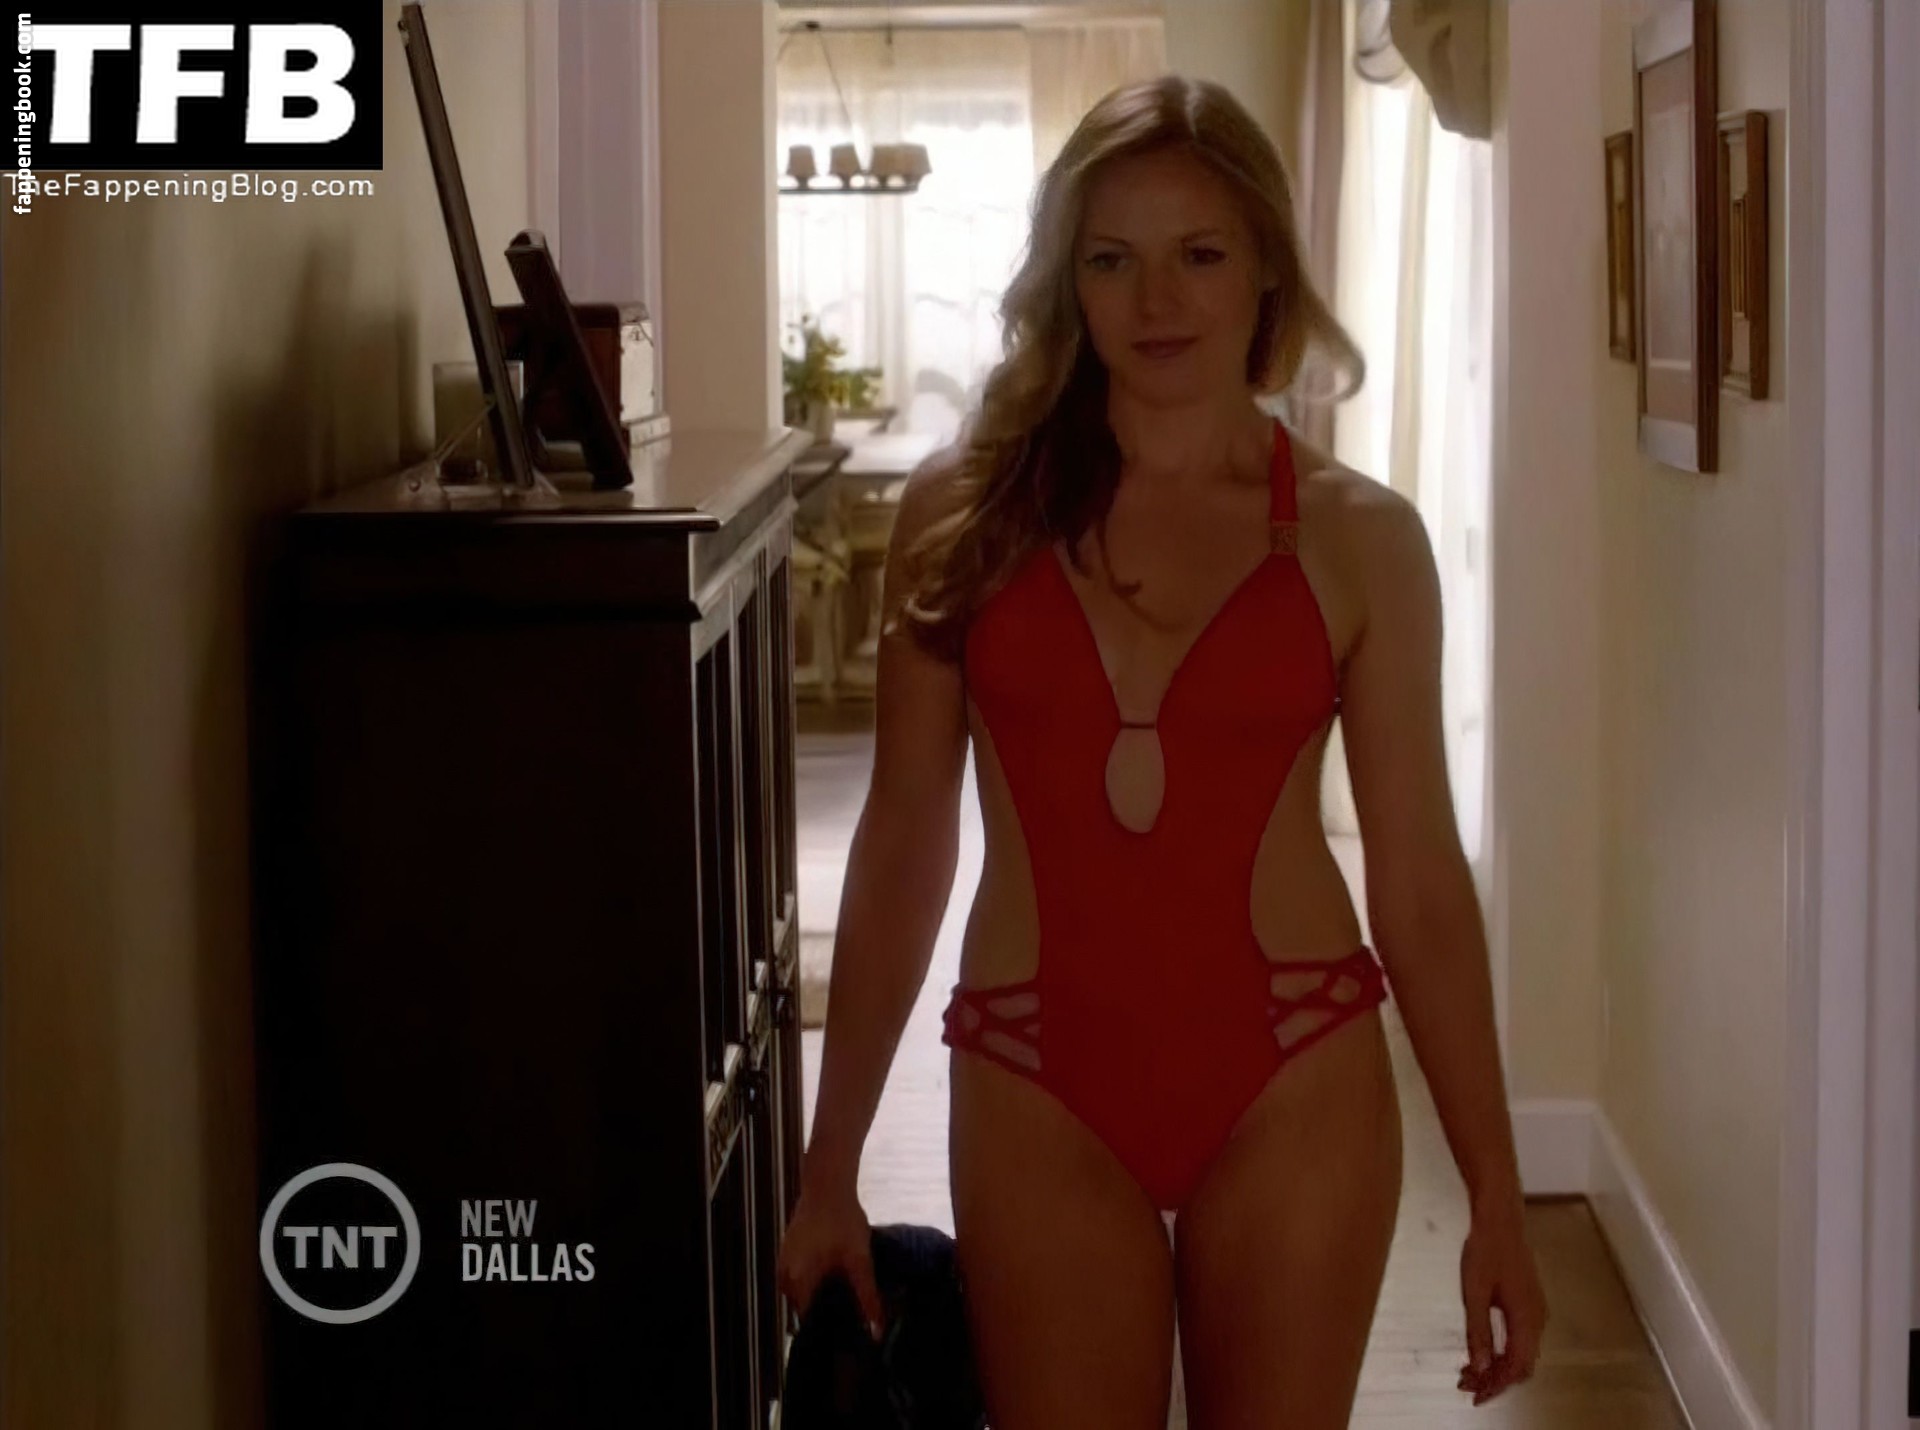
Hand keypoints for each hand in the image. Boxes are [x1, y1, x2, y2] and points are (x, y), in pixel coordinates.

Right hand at [776, 1177, 886, 1341]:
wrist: (827, 1184)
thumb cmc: (843, 1222)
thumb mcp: (859, 1261)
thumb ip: (867, 1298)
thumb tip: (877, 1333)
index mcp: (797, 1282)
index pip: (809, 1321)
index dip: (829, 1329)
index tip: (848, 1332)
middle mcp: (784, 1276)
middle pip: (804, 1307)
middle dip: (826, 1312)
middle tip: (852, 1315)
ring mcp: (783, 1262)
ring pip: (801, 1292)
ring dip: (820, 1296)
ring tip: (846, 1297)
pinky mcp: (788, 1251)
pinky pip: (799, 1277)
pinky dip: (814, 1281)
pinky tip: (834, 1277)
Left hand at [1457, 1201, 1546, 1403]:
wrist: (1500, 1220)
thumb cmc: (1484, 1253)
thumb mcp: (1473, 1294)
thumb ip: (1477, 1332)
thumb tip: (1478, 1368)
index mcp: (1527, 1320)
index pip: (1516, 1368)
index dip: (1497, 1386)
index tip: (1474, 1396)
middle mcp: (1538, 1320)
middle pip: (1521, 1365)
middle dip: (1496, 1380)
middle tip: (1466, 1385)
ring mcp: (1536, 1312)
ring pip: (1521, 1352)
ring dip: (1497, 1366)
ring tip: (1468, 1371)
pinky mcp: (1530, 1304)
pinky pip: (1520, 1338)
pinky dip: (1502, 1350)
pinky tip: (1481, 1349)